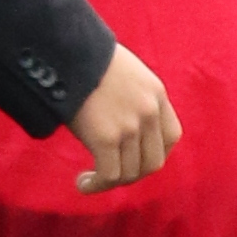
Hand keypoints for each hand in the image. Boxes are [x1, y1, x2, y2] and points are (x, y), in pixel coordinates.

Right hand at [69, 42, 180, 191]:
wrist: (64, 50)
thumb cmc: (83, 59)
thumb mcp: (123, 72)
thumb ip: (131, 97)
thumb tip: (118, 122)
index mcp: (156, 93)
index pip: (172, 136)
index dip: (155, 154)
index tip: (134, 158)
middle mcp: (148, 112)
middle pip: (153, 162)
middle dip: (133, 174)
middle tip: (110, 174)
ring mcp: (129, 126)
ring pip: (129, 173)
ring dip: (109, 183)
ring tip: (89, 180)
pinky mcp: (106, 137)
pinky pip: (108, 175)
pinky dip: (96, 186)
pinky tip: (82, 184)